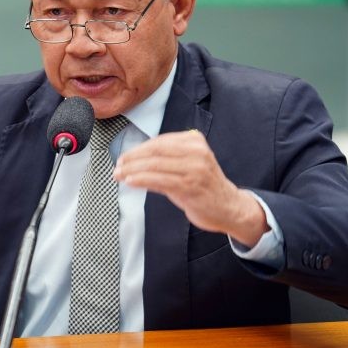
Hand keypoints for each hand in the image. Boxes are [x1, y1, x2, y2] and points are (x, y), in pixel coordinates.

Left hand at [113, 130, 267, 246]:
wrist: (229, 207)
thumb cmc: (204, 186)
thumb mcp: (188, 164)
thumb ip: (167, 158)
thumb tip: (135, 159)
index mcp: (194, 140)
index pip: (158, 142)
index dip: (137, 149)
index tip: (123, 157)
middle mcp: (196, 151)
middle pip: (155, 151)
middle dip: (132, 158)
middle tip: (118, 166)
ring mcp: (194, 168)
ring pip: (155, 165)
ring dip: (132, 170)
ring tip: (119, 175)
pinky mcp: (190, 186)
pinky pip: (159, 180)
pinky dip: (141, 180)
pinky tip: (130, 181)